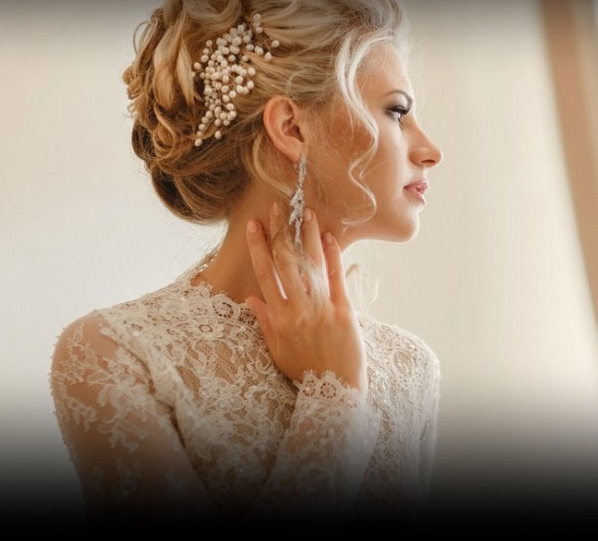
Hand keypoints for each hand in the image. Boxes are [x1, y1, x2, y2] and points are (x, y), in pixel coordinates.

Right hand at [244, 200, 367, 395]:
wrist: (335, 390)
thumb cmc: (305, 371)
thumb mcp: (278, 350)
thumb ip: (266, 322)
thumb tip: (252, 298)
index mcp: (280, 318)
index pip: (266, 275)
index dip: (259, 248)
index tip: (254, 226)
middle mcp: (299, 309)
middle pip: (287, 264)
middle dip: (281, 233)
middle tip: (278, 208)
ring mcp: (323, 309)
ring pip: (312, 266)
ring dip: (308, 237)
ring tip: (307, 213)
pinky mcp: (345, 311)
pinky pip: (337, 278)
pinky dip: (334, 257)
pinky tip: (330, 237)